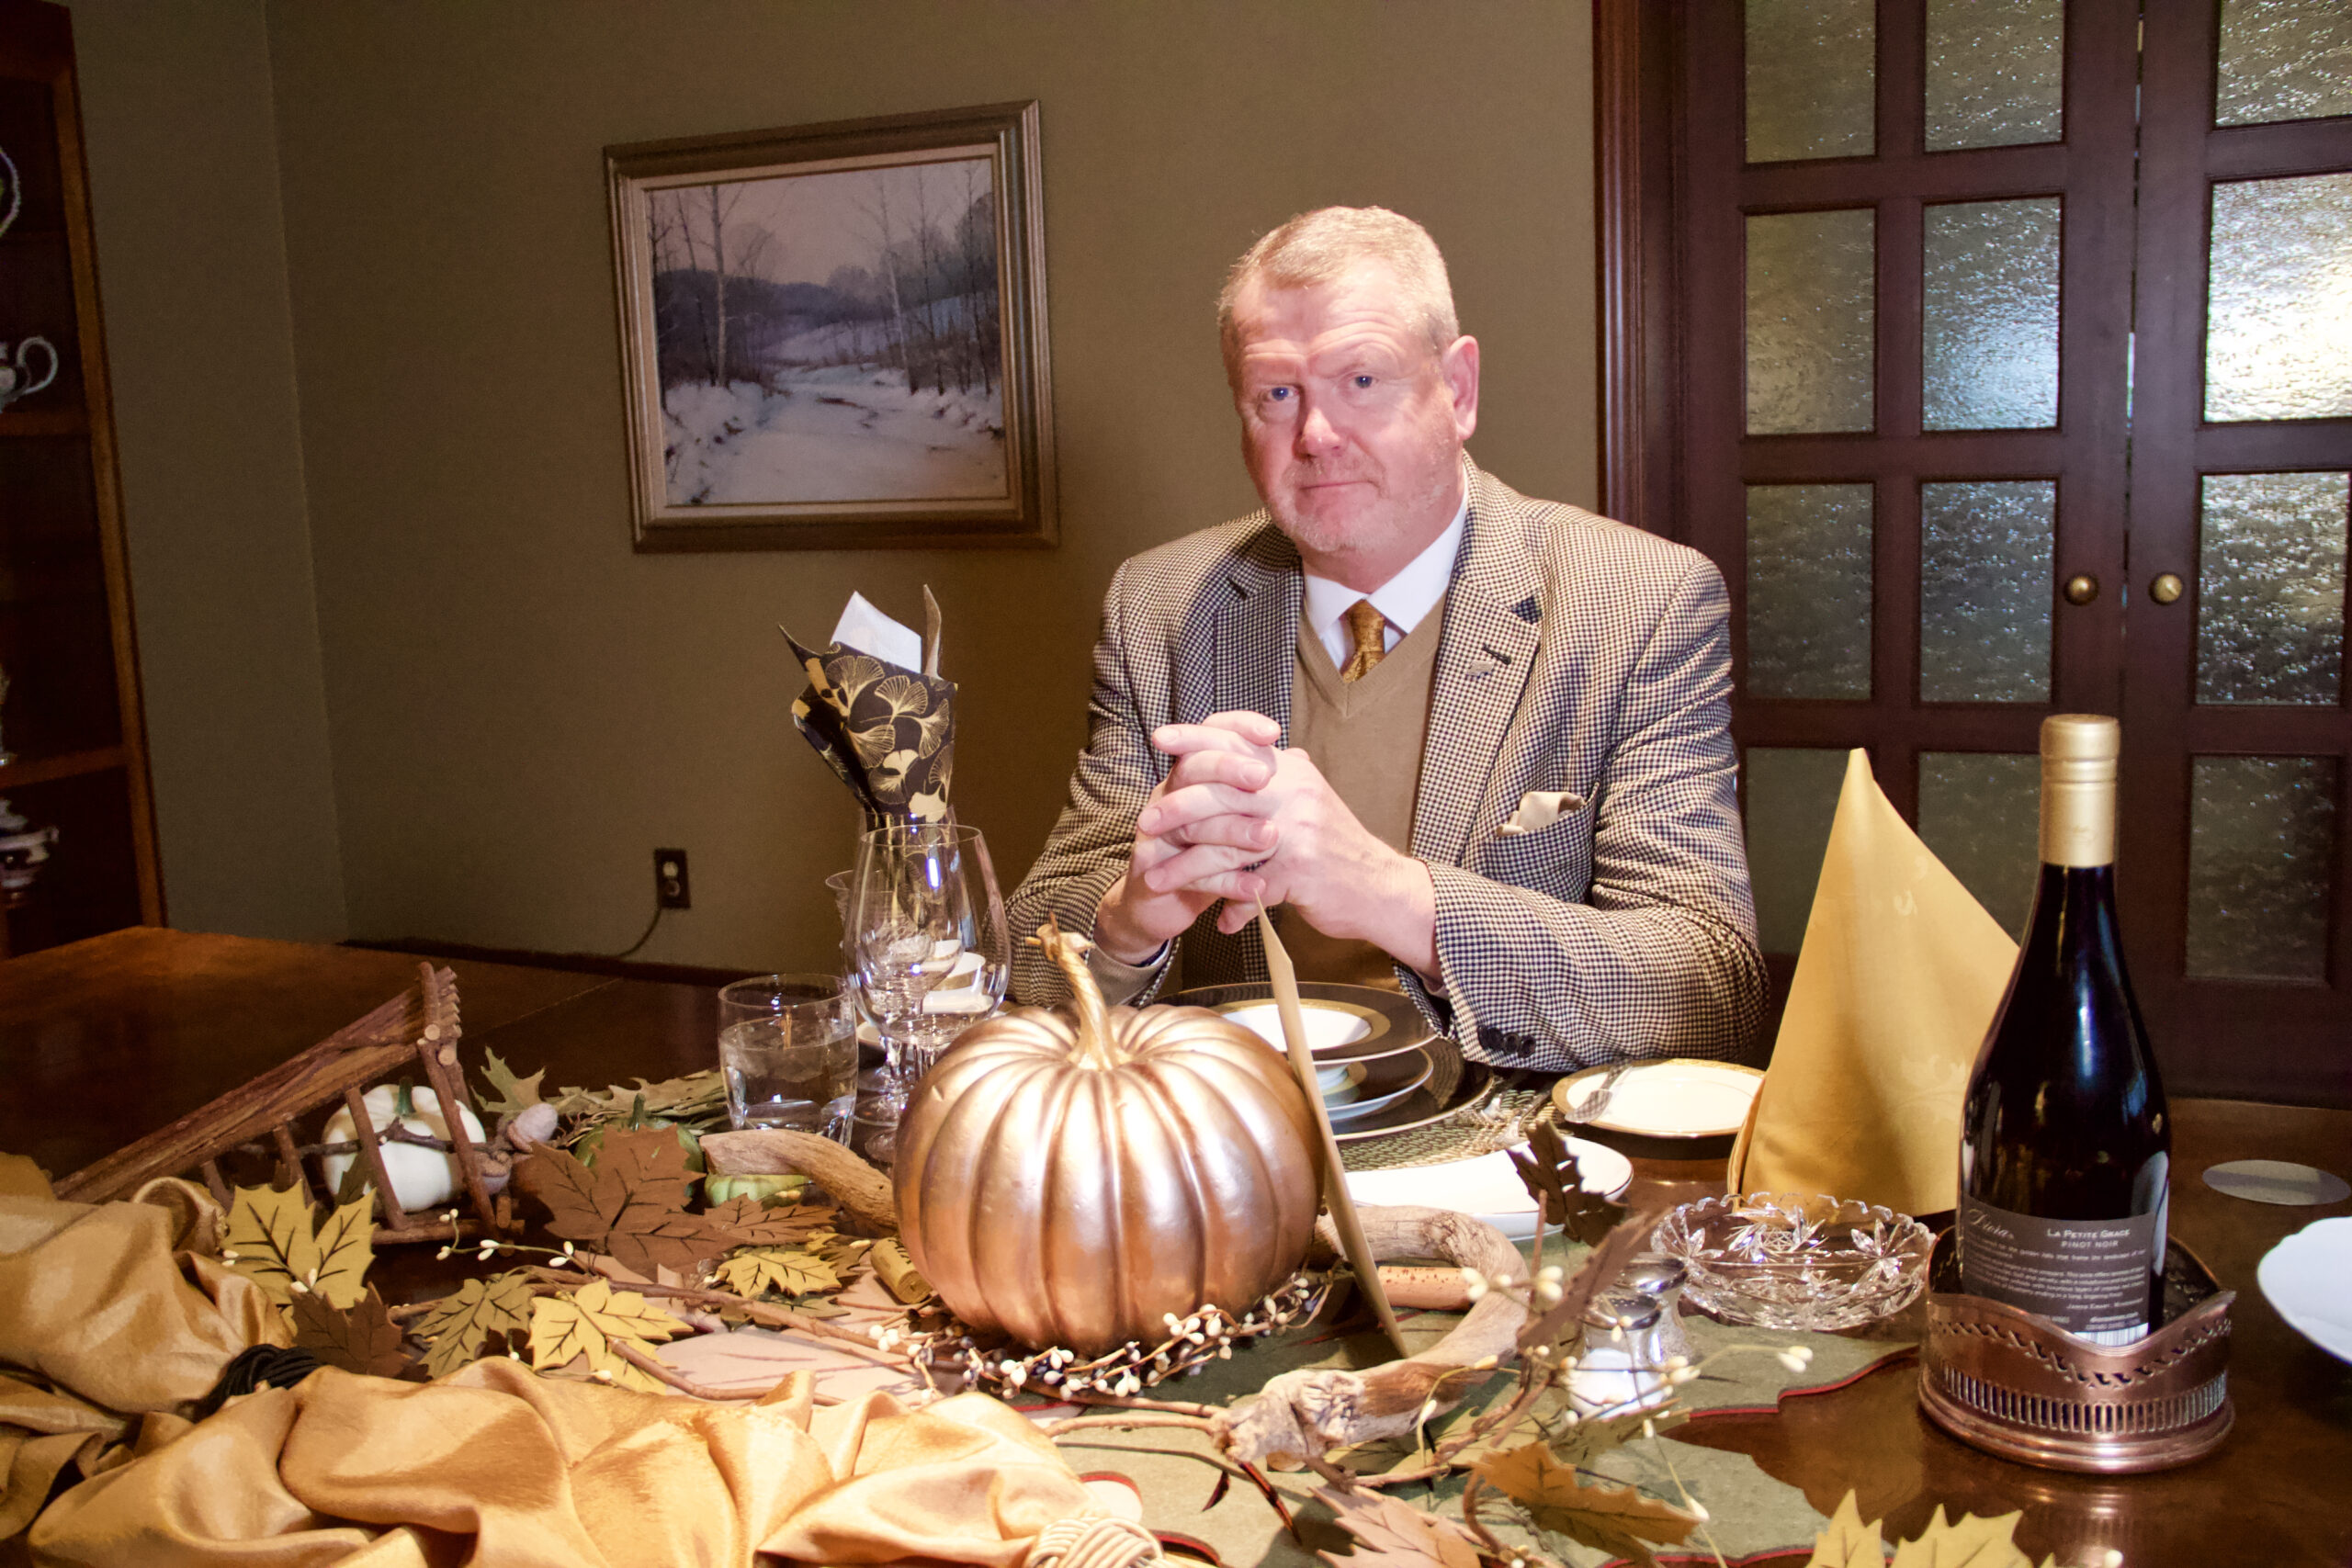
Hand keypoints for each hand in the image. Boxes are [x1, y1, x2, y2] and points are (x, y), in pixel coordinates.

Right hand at [1092, 711, 1283, 962]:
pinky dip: (1227, 882)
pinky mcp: (1153, 869)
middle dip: (1230, 768)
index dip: (1238, 728)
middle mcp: (1169, 794)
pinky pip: (1190, 873)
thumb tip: (1298, 757)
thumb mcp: (1234, 815)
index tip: (1273, 733)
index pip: (1210, 736)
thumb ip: (1260, 789)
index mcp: (1190, 775)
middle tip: (1264, 777)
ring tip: (1270, 837)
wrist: (1161, 901)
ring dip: (1233, 830)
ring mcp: (1156, 831)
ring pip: (1192, 823)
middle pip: (1195, 768)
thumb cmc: (1205, 851)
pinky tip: (1258, 888)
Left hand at [1138, 741, 1437, 971]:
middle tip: (1146, 822)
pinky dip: (1229, 905)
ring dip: (1186, 865)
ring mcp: (1298, 831)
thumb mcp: (1309, 802)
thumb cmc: (1337, 849)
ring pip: (1226, 844)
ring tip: (1155, 879)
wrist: (1382, 889)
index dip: (1197, 737)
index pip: (1238, 742)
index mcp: (1293, 772)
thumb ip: (1277, 782)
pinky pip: (1249, 887)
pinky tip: (1217, 920)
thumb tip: (1248, 754)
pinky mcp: (1300, 870)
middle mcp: (1295, 793)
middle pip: (1222, 790)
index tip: (1161, 738)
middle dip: (1177, 806)